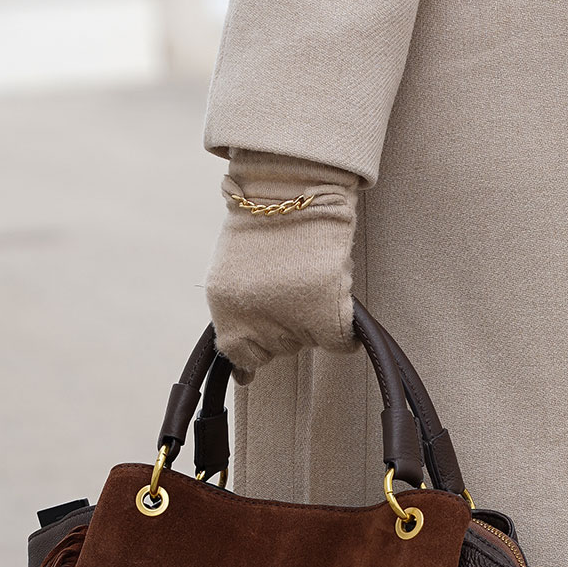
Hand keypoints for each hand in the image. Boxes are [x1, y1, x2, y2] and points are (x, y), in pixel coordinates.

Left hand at [206, 151, 360, 381]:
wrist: (292, 188)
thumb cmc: (262, 228)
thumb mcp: (233, 277)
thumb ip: (236, 322)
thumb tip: (245, 378)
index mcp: (226, 314)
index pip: (242, 358)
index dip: (257, 343)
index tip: (267, 325)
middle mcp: (255, 322)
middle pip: (279, 350)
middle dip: (286, 324)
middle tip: (290, 283)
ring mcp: (292, 318)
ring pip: (309, 342)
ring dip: (312, 318)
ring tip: (307, 277)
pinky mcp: (328, 312)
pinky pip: (340, 341)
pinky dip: (341, 327)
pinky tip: (333, 292)